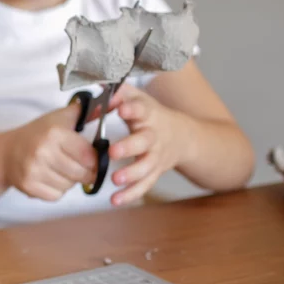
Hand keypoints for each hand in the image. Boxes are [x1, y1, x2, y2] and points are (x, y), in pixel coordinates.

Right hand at [2, 103, 97, 200]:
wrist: (6, 152)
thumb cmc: (38, 133)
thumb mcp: (60, 117)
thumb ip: (86, 112)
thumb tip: (112, 102)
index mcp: (54, 133)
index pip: (88, 155)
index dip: (95, 160)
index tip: (93, 158)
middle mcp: (42, 152)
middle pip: (81, 173)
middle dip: (85, 172)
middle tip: (80, 166)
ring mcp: (33, 170)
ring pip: (70, 186)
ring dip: (71, 181)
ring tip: (62, 170)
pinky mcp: (28, 186)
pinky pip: (56, 196)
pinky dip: (57, 190)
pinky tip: (51, 178)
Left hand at [108, 83, 187, 204]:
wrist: (183, 137)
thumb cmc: (150, 115)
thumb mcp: (139, 98)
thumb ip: (120, 92)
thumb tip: (100, 83)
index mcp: (148, 115)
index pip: (142, 109)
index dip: (132, 109)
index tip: (121, 109)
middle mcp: (154, 136)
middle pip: (145, 141)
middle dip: (130, 146)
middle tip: (114, 151)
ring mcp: (156, 156)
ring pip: (147, 167)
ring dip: (132, 174)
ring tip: (115, 179)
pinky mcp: (155, 173)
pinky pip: (144, 185)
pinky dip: (131, 194)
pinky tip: (115, 200)